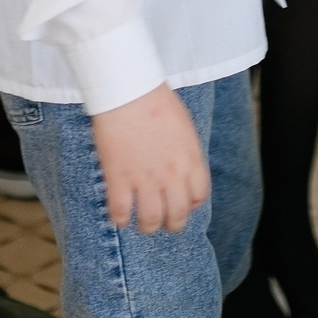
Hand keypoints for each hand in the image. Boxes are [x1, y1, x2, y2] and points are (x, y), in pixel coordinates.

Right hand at [89, 83, 209, 232]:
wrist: (129, 91)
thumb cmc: (156, 101)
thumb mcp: (183, 127)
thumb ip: (185, 152)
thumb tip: (182, 169)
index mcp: (190, 160)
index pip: (198, 196)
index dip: (190, 205)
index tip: (182, 204)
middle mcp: (171, 174)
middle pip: (177, 215)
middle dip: (172, 224)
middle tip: (164, 223)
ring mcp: (145, 178)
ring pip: (150, 220)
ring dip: (147, 227)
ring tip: (142, 225)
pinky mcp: (119, 178)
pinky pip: (121, 212)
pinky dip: (120, 219)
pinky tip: (120, 217)